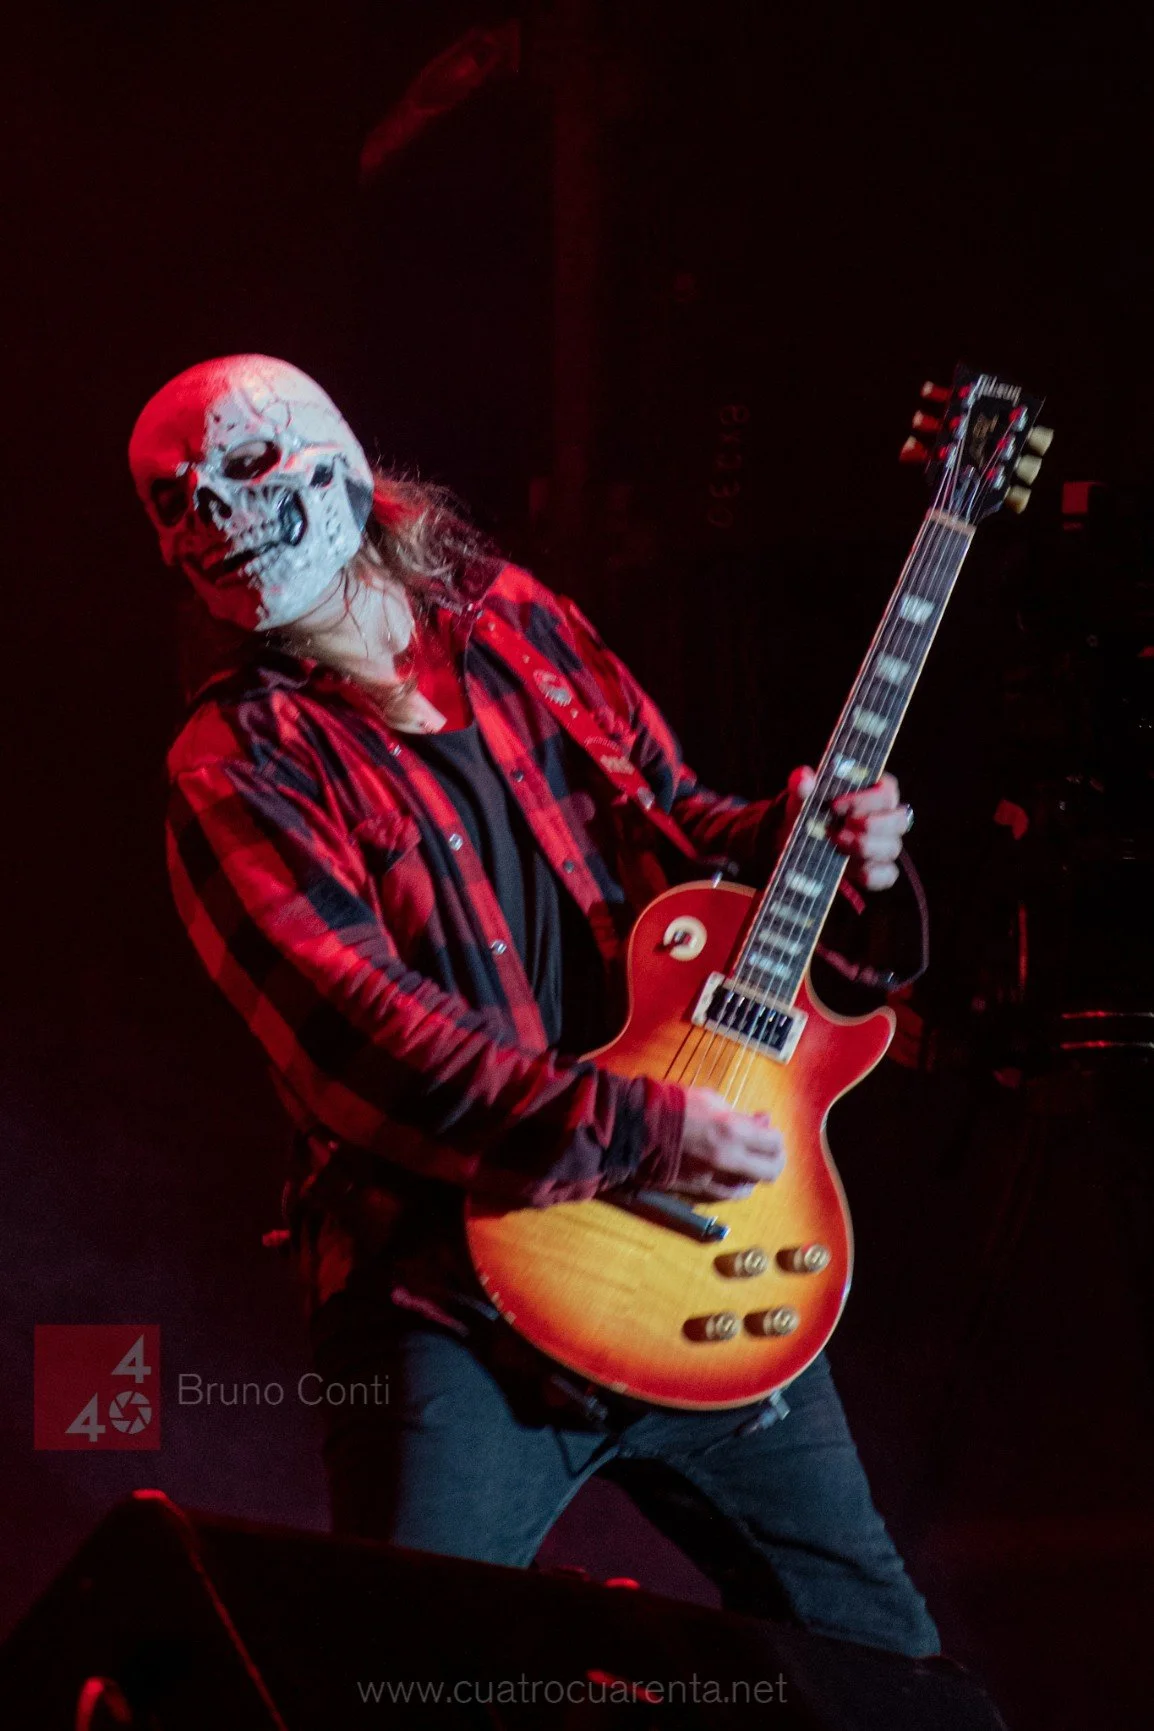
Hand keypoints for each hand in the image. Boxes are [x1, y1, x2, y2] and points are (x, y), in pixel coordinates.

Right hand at [676, 1087, 786, 1201]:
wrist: (636, 1127)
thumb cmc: (673, 1105)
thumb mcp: (711, 1100)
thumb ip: (741, 1115)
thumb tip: (763, 1121)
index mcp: (733, 1131)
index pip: (775, 1143)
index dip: (775, 1137)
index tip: (768, 1132)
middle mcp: (728, 1159)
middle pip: (770, 1171)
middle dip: (774, 1160)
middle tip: (769, 1152)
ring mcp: (713, 1178)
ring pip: (749, 1187)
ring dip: (754, 1175)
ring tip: (748, 1163)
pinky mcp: (698, 1190)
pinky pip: (726, 1195)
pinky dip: (735, 1187)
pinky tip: (734, 1179)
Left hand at [786, 766, 910, 891]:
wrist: (801, 839)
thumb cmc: (811, 808)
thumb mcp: (803, 792)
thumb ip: (802, 782)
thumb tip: (805, 780)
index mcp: (877, 791)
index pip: (887, 792)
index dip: (863, 800)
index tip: (835, 806)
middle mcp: (887, 817)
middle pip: (899, 821)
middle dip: (870, 825)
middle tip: (840, 828)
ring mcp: (886, 845)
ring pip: (893, 848)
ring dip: (864, 847)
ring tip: (836, 843)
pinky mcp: (879, 869)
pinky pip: (888, 874)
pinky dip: (871, 874)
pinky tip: (849, 868)